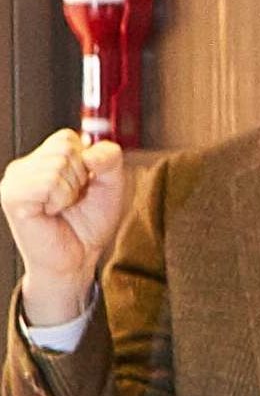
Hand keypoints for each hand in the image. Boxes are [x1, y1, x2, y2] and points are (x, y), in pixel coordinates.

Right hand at [1, 126, 129, 329]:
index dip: (87, 162)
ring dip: (69, 191)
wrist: (78, 257)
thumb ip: (109, 158)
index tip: (82, 186)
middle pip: (64, 148)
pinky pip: (47, 182)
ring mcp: (15, 179)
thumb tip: (89, 153)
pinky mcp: (11, 196)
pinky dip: (59, 199)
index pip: (68, 137)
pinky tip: (50, 212)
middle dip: (79, 177)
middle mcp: (25, 165)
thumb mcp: (112, 184)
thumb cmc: (89, 223)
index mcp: (44, 158)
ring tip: (61, 208)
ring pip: (57, 164)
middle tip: (70, 200)